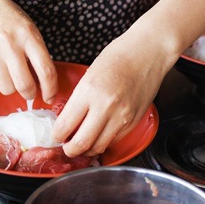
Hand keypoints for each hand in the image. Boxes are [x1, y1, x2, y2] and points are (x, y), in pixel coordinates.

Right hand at [0, 0, 57, 102]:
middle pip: (24, 85)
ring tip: (8, 74)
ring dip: (10, 87)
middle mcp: (10, 44)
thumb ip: (36, 54)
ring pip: (6, 89)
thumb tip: (43, 85)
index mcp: (29, 35)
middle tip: (29, 92)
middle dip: (30, 94)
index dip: (51, 89)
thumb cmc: (8, 20)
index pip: (46, 71)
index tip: (50, 97)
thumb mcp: (28, 29)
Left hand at [51, 35, 171, 157]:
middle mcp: (105, 106)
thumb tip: (67, 121)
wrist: (148, 52)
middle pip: (81, 144)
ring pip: (99, 147)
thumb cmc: (118, 57)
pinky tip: (99, 137)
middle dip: (69, 150)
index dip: (57, 136)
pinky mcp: (134, 121)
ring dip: (87, 150)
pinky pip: (114, 141)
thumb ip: (78, 100)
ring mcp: (122, 116)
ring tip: (82, 145)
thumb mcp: (88, 75)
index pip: (65, 125)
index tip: (56, 136)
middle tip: (66, 147)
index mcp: (89, 91)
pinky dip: (103, 142)